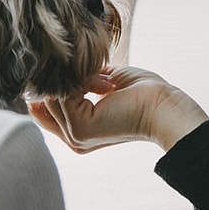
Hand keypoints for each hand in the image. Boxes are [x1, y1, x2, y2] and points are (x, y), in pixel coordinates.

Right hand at [29, 65, 208, 152]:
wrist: (165, 108)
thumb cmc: (142, 94)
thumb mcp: (102, 84)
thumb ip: (77, 82)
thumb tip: (54, 69)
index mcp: (78, 133)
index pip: (44, 109)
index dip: (51, 85)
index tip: (74, 69)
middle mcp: (73, 140)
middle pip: (43, 101)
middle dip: (65, 79)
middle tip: (97, 74)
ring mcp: (75, 137)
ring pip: (52, 95)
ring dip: (77, 77)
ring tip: (104, 80)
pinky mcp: (80, 128)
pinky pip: (63, 94)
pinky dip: (83, 80)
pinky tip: (106, 84)